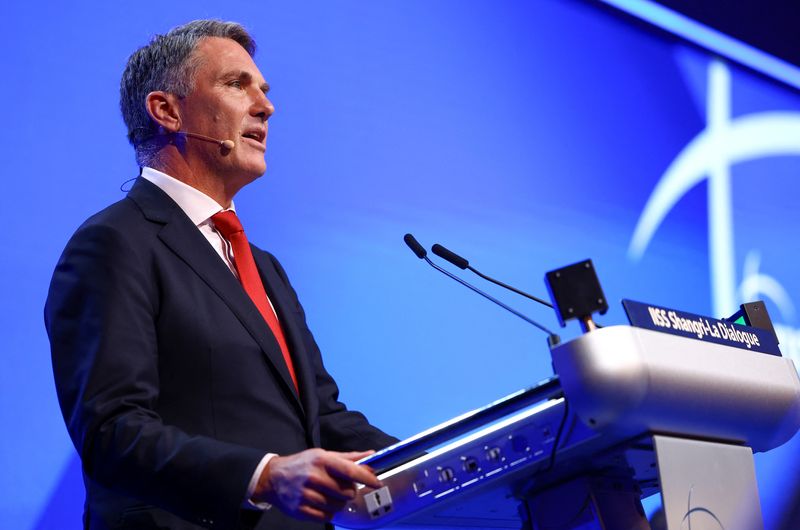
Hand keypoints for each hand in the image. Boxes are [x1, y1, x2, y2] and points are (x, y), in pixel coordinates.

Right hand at [253, 448, 381, 521]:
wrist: (273, 478)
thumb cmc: (303, 464)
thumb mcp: (323, 455)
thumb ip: (349, 458)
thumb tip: (371, 455)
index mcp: (322, 461)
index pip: (350, 470)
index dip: (367, 477)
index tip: (377, 483)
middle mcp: (314, 477)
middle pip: (347, 492)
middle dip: (348, 491)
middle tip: (339, 487)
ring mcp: (306, 495)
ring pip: (338, 506)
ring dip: (338, 502)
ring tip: (328, 494)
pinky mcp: (301, 510)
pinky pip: (327, 517)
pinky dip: (328, 512)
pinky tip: (321, 503)